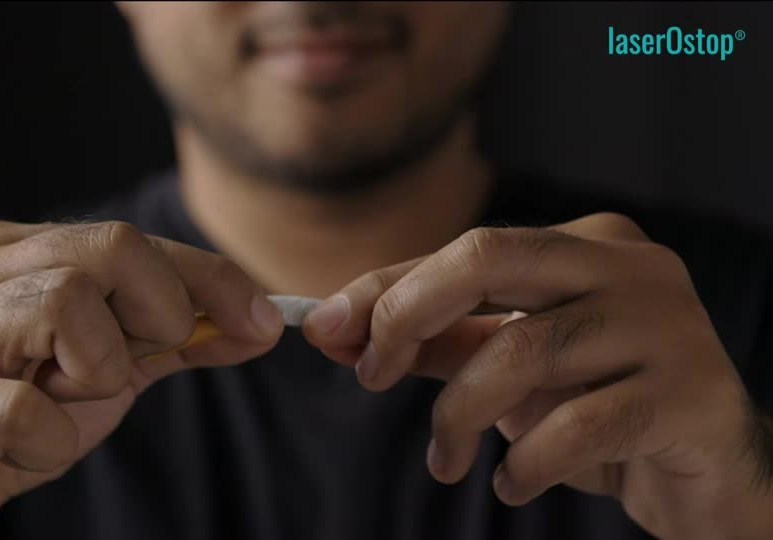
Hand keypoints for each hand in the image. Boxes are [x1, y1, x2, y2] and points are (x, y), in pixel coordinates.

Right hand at [0, 220, 283, 538]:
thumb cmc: (13, 412)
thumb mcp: (103, 364)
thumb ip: (174, 336)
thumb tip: (260, 322)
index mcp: (14, 248)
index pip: (133, 239)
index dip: (212, 279)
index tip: (265, 322)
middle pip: (110, 247)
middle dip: (160, 311)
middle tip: (138, 362)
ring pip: (67, 304)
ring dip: (98, 373)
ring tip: (62, 401)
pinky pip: (24, 407)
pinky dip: (52, 436)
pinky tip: (26, 445)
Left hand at [304, 213, 772, 538]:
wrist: (710, 469)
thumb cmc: (597, 407)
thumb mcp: (510, 369)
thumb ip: (436, 343)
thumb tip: (337, 330)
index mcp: (585, 242)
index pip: (465, 249)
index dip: (385, 288)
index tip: (325, 328)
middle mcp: (629, 265)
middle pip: (490, 257)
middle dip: (407, 315)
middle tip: (369, 378)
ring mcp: (666, 324)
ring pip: (523, 352)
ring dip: (459, 416)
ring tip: (445, 462)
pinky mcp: (689, 394)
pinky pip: (575, 428)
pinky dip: (524, 466)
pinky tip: (511, 483)